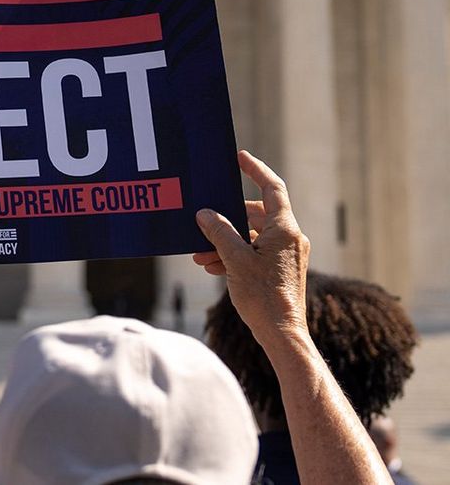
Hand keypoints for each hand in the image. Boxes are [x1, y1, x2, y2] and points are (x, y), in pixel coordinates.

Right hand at [192, 150, 308, 348]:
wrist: (281, 334)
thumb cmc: (262, 297)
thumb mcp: (234, 260)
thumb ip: (219, 232)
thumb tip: (205, 213)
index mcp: (285, 229)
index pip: (272, 188)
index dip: (256, 170)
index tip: (240, 158)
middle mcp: (290, 238)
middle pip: (256, 214)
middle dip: (227, 219)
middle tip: (203, 223)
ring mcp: (288, 254)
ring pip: (252, 236)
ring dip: (226, 241)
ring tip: (201, 254)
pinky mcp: (282, 268)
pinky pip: (256, 251)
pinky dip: (235, 254)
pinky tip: (213, 266)